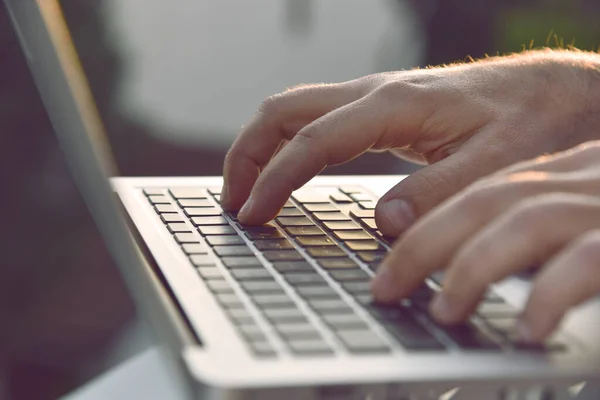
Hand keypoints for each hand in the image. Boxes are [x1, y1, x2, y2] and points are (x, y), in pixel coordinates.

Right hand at [221, 49, 599, 232]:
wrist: (557, 92)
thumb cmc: (533, 121)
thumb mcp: (495, 162)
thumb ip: (437, 191)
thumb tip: (384, 223)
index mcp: (395, 104)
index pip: (313, 142)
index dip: (276, 180)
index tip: (253, 215)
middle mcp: (376, 94)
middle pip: (284, 111)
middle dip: (247, 154)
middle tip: (233, 200)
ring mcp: (376, 99)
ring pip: (295, 111)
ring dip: (262, 148)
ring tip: (248, 191)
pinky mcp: (383, 111)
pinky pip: (318, 121)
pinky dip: (289, 147)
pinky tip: (289, 175)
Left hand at [372, 141, 599, 341]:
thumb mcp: (584, 206)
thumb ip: (532, 225)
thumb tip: (468, 255)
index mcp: (558, 171)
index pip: (479, 187)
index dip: (425, 222)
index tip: (383, 257)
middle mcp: (578, 177)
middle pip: (485, 197)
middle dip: (424, 245)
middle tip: (384, 289)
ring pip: (527, 221)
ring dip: (474, 268)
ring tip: (442, 312)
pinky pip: (587, 259)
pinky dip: (550, 294)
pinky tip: (527, 329)